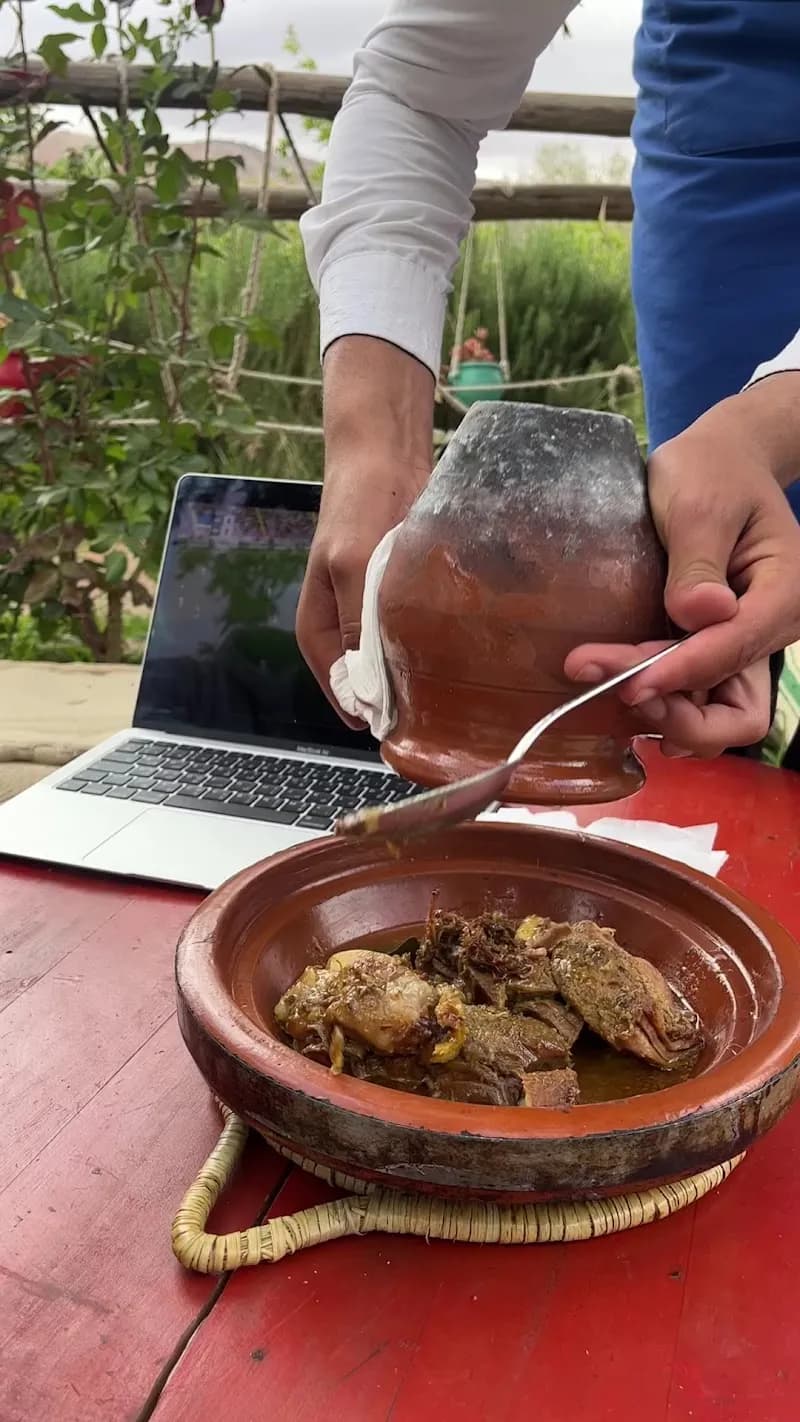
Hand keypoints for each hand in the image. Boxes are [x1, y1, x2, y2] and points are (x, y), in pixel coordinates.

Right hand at [296, 337, 433, 722]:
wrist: (385, 457)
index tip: (398, 733)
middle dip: (397, 697)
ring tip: (451, 695)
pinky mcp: (405, 596)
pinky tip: (463, 655)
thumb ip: (356, 625)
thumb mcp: (349, 567)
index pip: (339, 686)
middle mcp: (346, 626)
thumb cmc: (357, 507)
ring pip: (396, 658)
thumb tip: (365, 686)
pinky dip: (436, 644)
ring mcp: (376, 612)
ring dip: (419, 674)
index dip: (365, 711)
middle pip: (368, 678)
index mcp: (318, 627)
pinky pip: (418, 632)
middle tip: (432, 721)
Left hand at [565, 375, 799, 756]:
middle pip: (738, 711)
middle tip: (614, 686)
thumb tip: (702, 614)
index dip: (683, 672)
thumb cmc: (712, 472)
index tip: (633, 682)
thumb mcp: (701, 502)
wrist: (717, 462)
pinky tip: (614, 684)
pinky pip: (693, 696)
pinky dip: (659, 700)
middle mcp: (770, 631)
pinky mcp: (713, 650)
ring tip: (603, 684)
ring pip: (715, 715)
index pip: (736, 648)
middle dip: (678, 712)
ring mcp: (742, 646)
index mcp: (784, 592)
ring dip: (663, 713)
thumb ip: (699, 560)